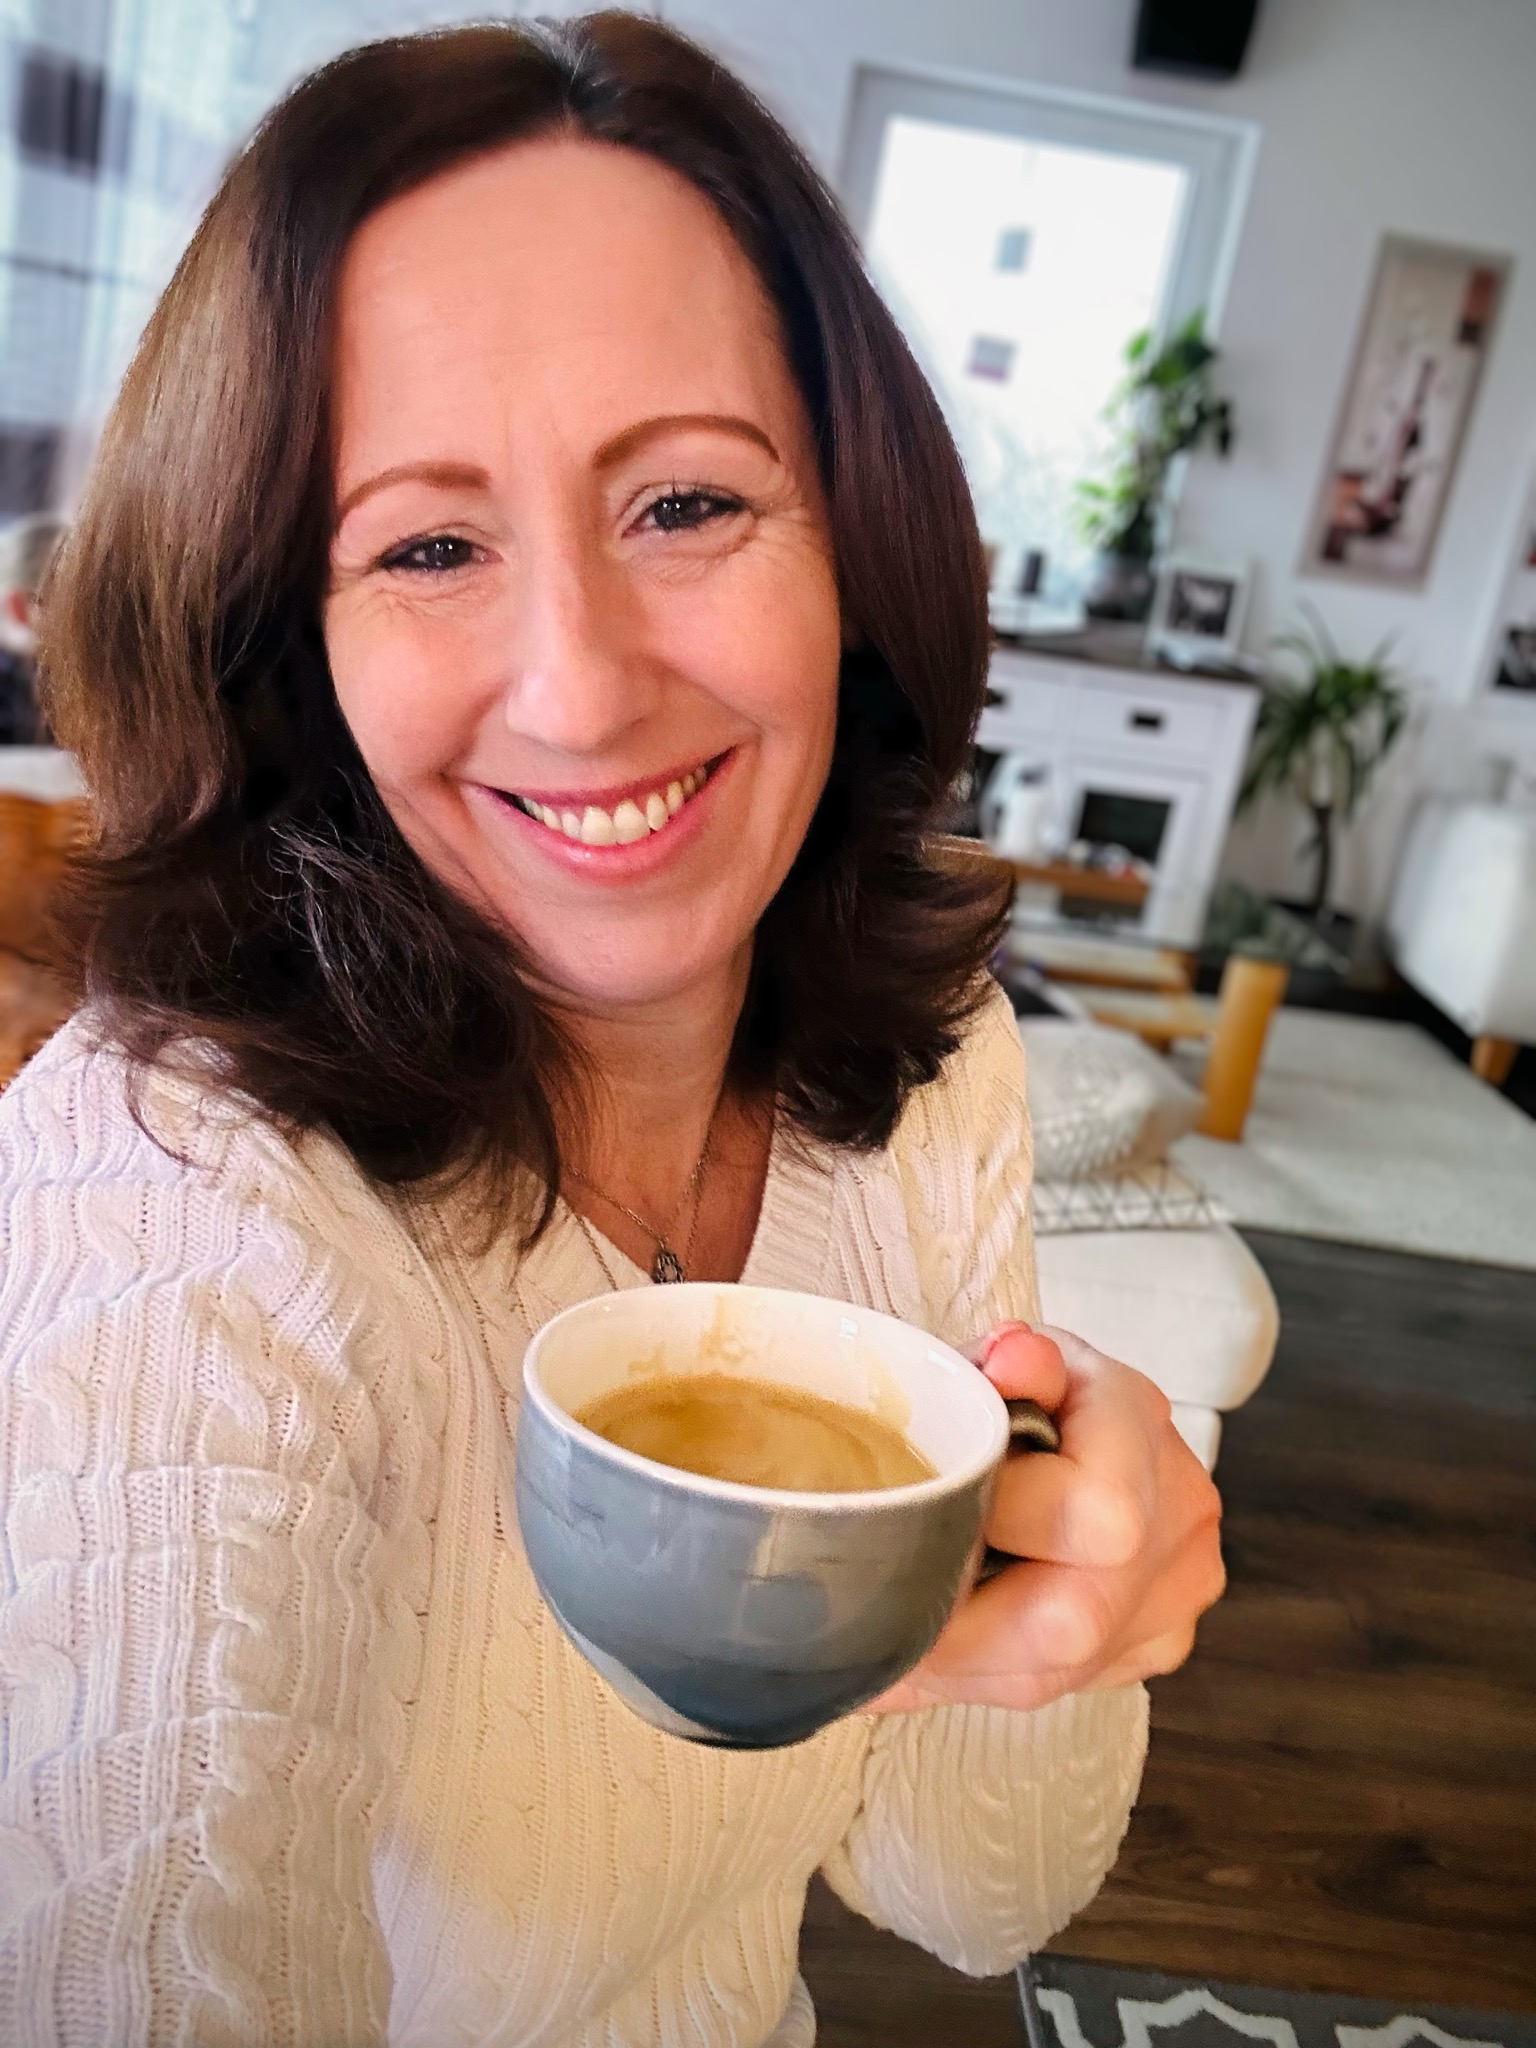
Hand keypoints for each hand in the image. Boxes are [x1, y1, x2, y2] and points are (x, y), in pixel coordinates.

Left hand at [869, 1321, 1224, 1713]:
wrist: (1037, 1434)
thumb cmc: (996, 1399)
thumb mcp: (980, 1364)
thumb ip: (995, 1364)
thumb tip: (1013, 1361)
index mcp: (1136, 1415)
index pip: (1094, 1512)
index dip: (995, 1524)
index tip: (926, 1516)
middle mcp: (1181, 1504)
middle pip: (1078, 1619)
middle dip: (966, 1621)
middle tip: (892, 1599)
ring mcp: (1182, 1582)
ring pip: (1061, 1670)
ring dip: (967, 1656)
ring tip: (911, 1615)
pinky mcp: (1161, 1639)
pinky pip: (1065, 1687)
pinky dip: (993, 1668)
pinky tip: (961, 1628)